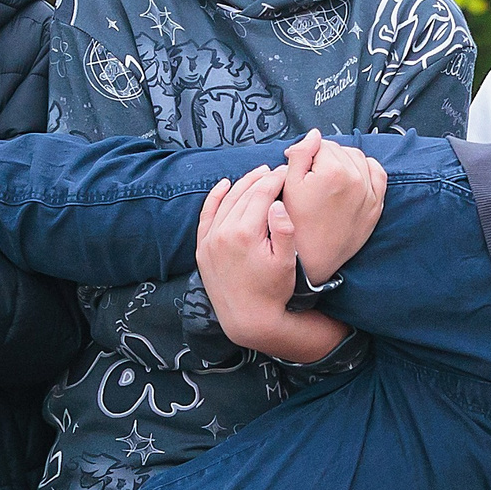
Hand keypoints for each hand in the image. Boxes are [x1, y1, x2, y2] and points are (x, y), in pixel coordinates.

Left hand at [196, 165, 349, 362]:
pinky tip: (225, 184)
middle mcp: (223, 232)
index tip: (288, 172)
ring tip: (259, 174)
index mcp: (245, 233)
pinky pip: (207, 215)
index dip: (276, 179)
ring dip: (242, 184)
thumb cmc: (273, 292)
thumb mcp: (286, 263)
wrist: (248, 319)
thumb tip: (277, 203)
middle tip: (277, 170)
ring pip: (226, 201)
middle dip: (262, 178)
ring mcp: (210, 240)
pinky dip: (215, 198)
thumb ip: (284, 231)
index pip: (261, 194)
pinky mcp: (203, 248)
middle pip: (244, 194)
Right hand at [278, 129, 386, 284]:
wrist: (311, 259)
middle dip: (325, 157)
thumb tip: (313, 135)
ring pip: (359, 159)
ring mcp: (369, 193)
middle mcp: (356, 179)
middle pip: (340, 150)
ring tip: (329, 176)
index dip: (307, 153)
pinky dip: (367, 170)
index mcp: (334, 171)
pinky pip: (378, 175)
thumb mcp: (289, 185)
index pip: (322, 145)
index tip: (298, 165)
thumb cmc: (296, 224)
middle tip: (312, 174)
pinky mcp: (376, 206)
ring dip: (345, 161)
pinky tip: (353, 176)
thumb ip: (301, 154)